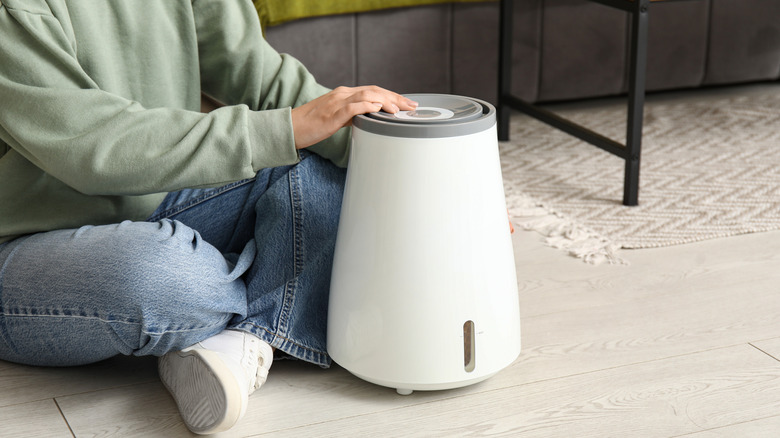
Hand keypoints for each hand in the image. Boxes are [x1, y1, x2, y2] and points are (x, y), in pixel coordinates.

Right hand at [291, 86, 417, 148]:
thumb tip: (369, 117)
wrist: (291, 128)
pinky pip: (354, 107)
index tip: (406, 103)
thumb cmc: (312, 125)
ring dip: (387, 101)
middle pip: (375, 90)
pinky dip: (369, 106)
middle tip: (411, 106)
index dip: (392, 96)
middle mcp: (343, 94)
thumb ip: (352, 115)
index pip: (373, 91)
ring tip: (400, 109)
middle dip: (396, 98)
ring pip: (368, 95)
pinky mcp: (333, 113)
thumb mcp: (336, 117)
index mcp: (344, 94)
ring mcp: (338, 102)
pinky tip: (380, 109)